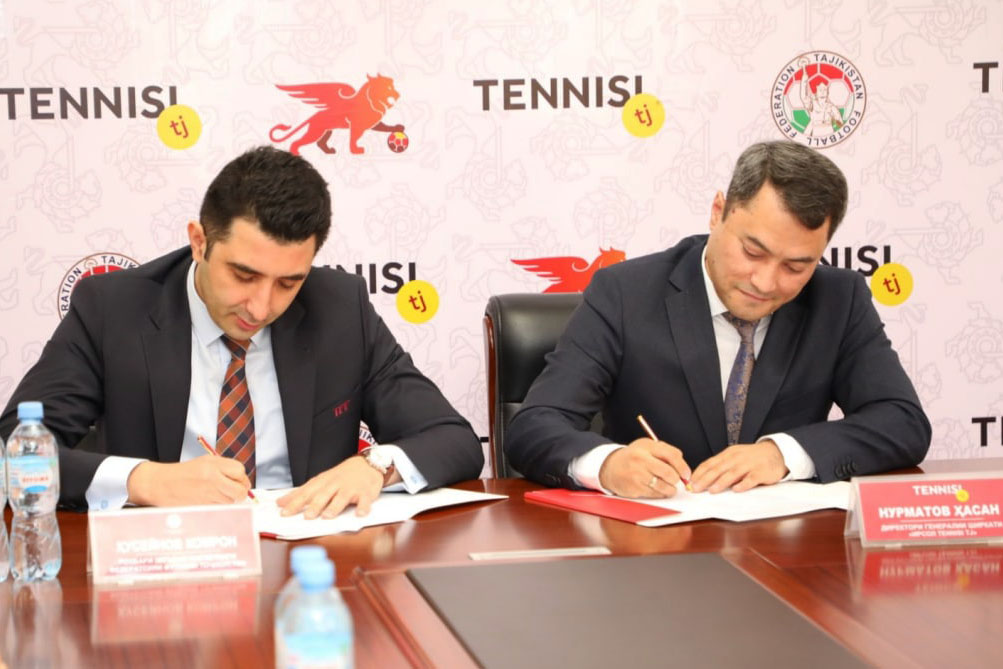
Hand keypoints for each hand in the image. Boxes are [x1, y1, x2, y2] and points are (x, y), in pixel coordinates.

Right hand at [126, 455, 250, 505]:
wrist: (160, 484)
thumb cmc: (183, 473)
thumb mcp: (205, 462)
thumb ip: (225, 468)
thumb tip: (242, 480)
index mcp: (213, 465)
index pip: (240, 471)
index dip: (240, 477)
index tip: (237, 480)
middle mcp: (212, 479)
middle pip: (240, 490)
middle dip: (240, 492)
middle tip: (233, 491)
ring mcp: (208, 495)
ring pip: (230, 502)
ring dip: (227, 500)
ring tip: (214, 494)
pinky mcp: (202, 508)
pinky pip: (219, 509)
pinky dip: (217, 507)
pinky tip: (207, 500)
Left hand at [277, 455, 396, 518]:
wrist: (367, 464)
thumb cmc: (340, 476)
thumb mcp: (320, 481)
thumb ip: (301, 493)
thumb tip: (280, 503)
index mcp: (322, 482)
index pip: (306, 493)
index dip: (295, 503)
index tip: (284, 513)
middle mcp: (335, 484)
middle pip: (323, 495)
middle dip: (315, 505)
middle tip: (307, 516)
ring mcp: (351, 488)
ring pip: (342, 497)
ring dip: (335, 506)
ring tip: (328, 516)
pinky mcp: (365, 492)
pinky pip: (365, 500)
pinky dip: (363, 506)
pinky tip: (360, 513)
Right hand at [598, 438, 691, 498]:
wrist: (609, 467)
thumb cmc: (632, 457)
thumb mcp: (647, 447)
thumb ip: (665, 452)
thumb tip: (683, 465)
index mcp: (646, 447)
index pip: (671, 455)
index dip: (683, 466)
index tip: (686, 474)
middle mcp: (641, 460)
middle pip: (669, 473)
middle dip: (676, 480)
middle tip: (676, 481)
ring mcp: (637, 475)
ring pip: (663, 487)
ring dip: (670, 489)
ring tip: (668, 487)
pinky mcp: (634, 489)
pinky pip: (655, 494)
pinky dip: (660, 494)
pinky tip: (656, 489)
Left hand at [689, 440, 787, 492]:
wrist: (776, 453)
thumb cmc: (751, 458)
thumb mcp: (735, 458)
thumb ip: (721, 467)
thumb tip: (703, 480)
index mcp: (728, 454)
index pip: (710, 463)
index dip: (699, 473)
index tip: (690, 483)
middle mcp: (737, 458)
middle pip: (719, 468)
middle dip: (705, 479)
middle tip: (696, 489)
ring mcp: (749, 464)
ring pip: (733, 473)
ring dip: (722, 482)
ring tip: (712, 490)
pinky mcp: (761, 472)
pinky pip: (751, 478)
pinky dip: (744, 484)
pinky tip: (737, 489)